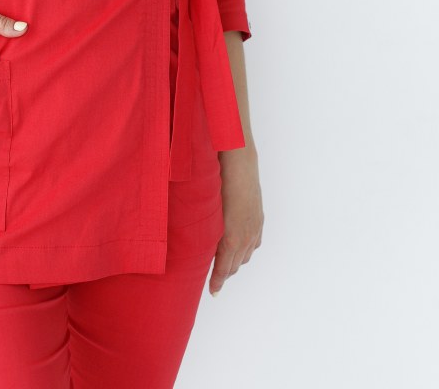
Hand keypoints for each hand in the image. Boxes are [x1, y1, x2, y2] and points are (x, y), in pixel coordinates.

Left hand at [210, 146, 263, 295]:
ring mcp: (255, 227)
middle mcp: (245, 236)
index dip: (218, 281)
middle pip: (235, 265)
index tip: (212, 292)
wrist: (240, 162)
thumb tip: (194, 243)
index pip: (224, 268)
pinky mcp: (259, 219)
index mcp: (231, 237)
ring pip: (246, 255)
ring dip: (236, 263)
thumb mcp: (208, 209)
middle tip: (215, 281)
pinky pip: (255, 243)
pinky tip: (240, 248)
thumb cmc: (218, 182)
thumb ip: (204, 230)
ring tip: (225, 266)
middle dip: (225, 274)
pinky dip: (246, 250)